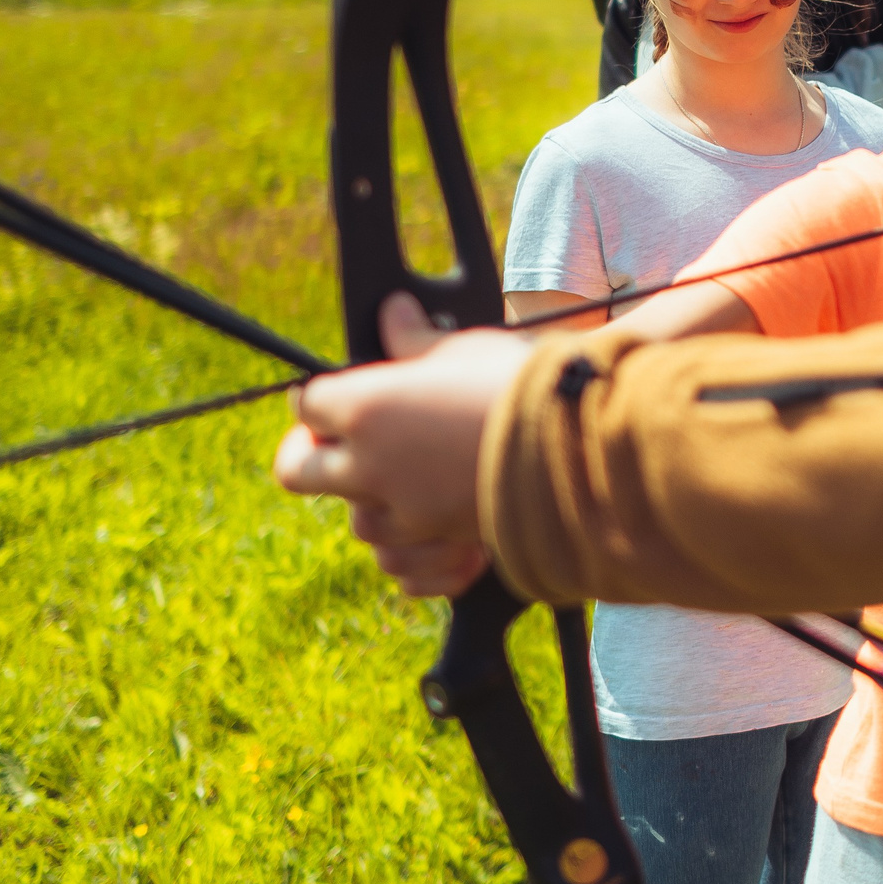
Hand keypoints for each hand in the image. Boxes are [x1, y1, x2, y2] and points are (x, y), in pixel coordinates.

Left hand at [272, 294, 535, 596]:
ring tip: (413, 485)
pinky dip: (420, 556)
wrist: (585, 447)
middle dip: (311, 455)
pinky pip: (404, 568)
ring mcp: (403, 518)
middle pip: (298, 471)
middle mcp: (371, 469)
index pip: (309, 403)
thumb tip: (393, 315)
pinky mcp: (440, 551)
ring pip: (358, 523)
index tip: (338, 394)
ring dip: (376, 505)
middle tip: (338, 444)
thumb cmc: (525, 388)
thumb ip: (416, 341)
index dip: (322, 397)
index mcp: (366, 409)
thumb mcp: (467, 349)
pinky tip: (441, 535)